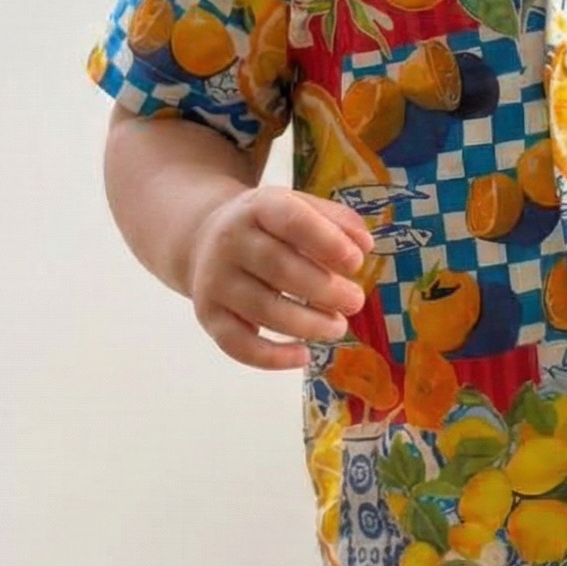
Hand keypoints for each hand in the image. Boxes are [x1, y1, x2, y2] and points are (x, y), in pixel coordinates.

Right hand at [187, 187, 375, 371]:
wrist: (203, 237)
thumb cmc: (268, 227)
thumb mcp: (299, 208)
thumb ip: (336, 222)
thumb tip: (363, 246)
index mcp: (259, 208)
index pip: (293, 221)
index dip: (328, 243)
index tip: (356, 263)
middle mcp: (230, 241)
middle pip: (280, 268)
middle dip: (326, 290)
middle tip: (355, 301)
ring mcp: (215, 279)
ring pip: (263, 309)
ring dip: (308, 325)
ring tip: (337, 327)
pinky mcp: (208, 314)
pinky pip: (237, 344)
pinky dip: (272, 357)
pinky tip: (303, 355)